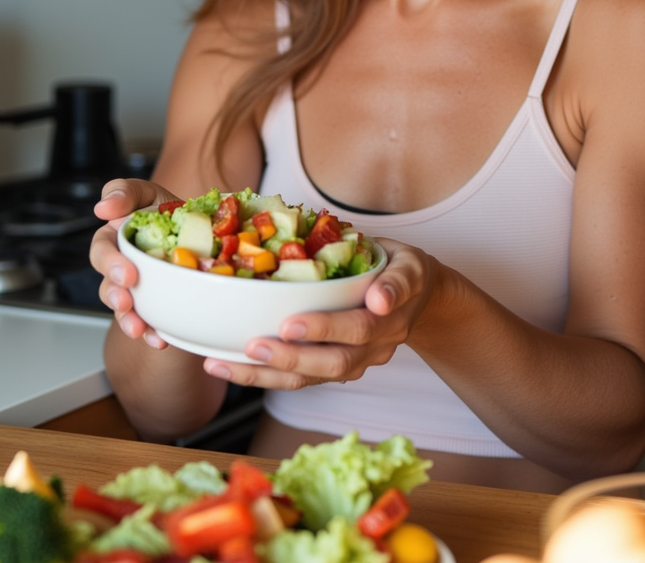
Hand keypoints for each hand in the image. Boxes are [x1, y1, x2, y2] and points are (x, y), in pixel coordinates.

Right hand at [91, 178, 178, 347]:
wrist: (199, 233)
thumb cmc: (167, 212)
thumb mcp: (149, 193)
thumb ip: (125, 192)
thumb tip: (103, 207)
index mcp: (115, 239)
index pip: (102, 250)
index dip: (110, 263)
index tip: (127, 274)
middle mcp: (121, 266)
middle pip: (108, 284)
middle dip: (116, 294)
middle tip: (128, 299)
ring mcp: (136, 288)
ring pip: (123, 308)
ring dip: (128, 320)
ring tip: (139, 329)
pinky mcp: (152, 305)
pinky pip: (146, 322)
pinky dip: (150, 332)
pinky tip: (159, 339)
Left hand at [200, 238, 440, 387]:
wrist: (418, 300)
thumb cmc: (403, 271)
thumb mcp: (410, 265)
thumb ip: (398, 280)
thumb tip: (379, 299)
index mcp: (390, 319)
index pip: (359, 327)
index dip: (325, 328)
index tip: (291, 324)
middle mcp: (373, 348)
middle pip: (333, 362)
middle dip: (290, 357)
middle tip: (254, 345)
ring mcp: (355, 363)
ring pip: (311, 378)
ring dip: (268, 375)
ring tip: (227, 364)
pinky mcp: (335, 369)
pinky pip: (301, 380)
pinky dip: (264, 376)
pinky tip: (230, 366)